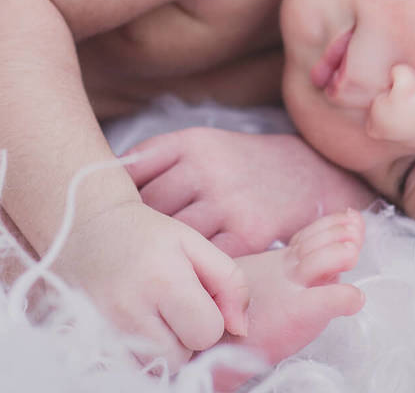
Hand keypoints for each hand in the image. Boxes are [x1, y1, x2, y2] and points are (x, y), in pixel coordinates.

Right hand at [57, 201, 250, 369]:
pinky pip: (126, 371)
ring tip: (152, 317)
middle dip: (184, 338)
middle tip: (171, 308)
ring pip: (153, 369)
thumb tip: (240, 329)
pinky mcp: (87, 342)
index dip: (209, 319)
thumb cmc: (148, 236)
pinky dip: (137, 356)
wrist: (88, 228)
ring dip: (160, 350)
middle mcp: (130, 310)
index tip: (195, 299)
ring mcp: (104, 330)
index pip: (207, 333)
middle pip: (180, 358)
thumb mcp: (196, 244)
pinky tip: (135, 328)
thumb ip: (231, 283)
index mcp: (163, 280)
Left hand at [122, 128, 375, 256]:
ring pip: (173, 236)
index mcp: (193, 143)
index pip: (134, 174)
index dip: (120, 198)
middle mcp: (209, 169)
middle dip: (137, 229)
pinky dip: (193, 268)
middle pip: (150, 208)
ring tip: (153, 263)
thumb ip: (158, 158)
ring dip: (162, 253)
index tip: (115, 214)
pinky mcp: (248, 234)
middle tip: (129, 246)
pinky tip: (187, 271)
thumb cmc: (243, 164)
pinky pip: (204, 259)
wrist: (309, 176)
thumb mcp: (203, 144)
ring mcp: (228, 203)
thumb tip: (105, 178)